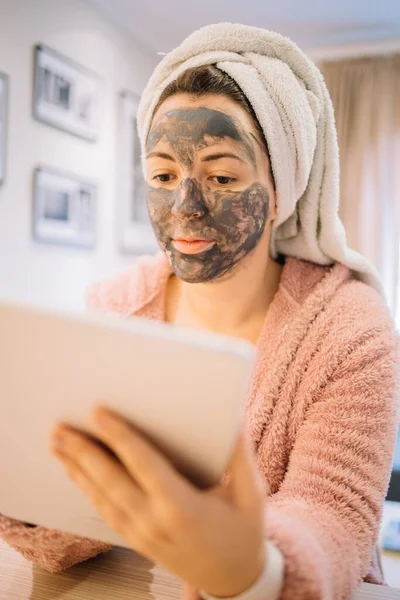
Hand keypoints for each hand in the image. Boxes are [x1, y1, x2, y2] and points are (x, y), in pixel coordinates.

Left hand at [50, 408, 266, 596]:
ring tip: (58, 444)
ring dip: (77, 469)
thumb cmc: (244, 533)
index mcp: (183, 507)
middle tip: (60, 427)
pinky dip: (86, 490)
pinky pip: (105, 513)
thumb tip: (230, 418)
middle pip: (111, 481)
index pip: (144, 464)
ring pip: (101, 498)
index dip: (119, 437)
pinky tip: (76, 473)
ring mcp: (142, 535)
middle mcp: (155, 522)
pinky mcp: (136, 542)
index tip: (98, 413)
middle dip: (83, 452)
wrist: (234, 580)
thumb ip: (240, 455)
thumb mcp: (251, 494)